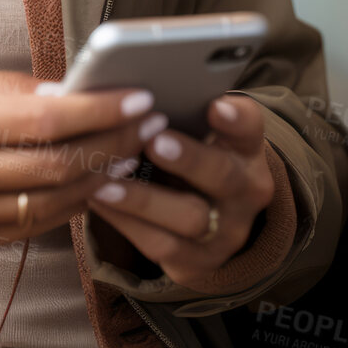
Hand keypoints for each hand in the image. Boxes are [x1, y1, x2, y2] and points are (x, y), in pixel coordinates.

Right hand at [0, 64, 158, 255]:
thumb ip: (13, 88)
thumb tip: (72, 92)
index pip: (46, 120)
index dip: (100, 111)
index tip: (136, 97)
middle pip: (58, 167)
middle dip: (113, 144)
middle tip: (146, 124)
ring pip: (52, 205)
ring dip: (100, 179)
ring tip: (129, 152)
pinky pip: (29, 227)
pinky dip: (67, 206)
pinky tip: (89, 182)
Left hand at [85, 93, 273, 286]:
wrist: (211, 215)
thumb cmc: (189, 151)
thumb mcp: (195, 128)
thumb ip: (174, 106)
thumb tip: (120, 85)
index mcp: (245, 147)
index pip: (250, 127)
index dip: (235, 118)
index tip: (215, 105)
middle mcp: (245, 191)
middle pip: (223, 176)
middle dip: (188, 159)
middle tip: (154, 141)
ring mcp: (225, 231)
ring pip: (190, 218)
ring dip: (144, 199)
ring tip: (105, 181)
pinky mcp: (198, 261)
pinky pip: (162, 245)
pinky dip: (126, 222)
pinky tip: (98, 199)